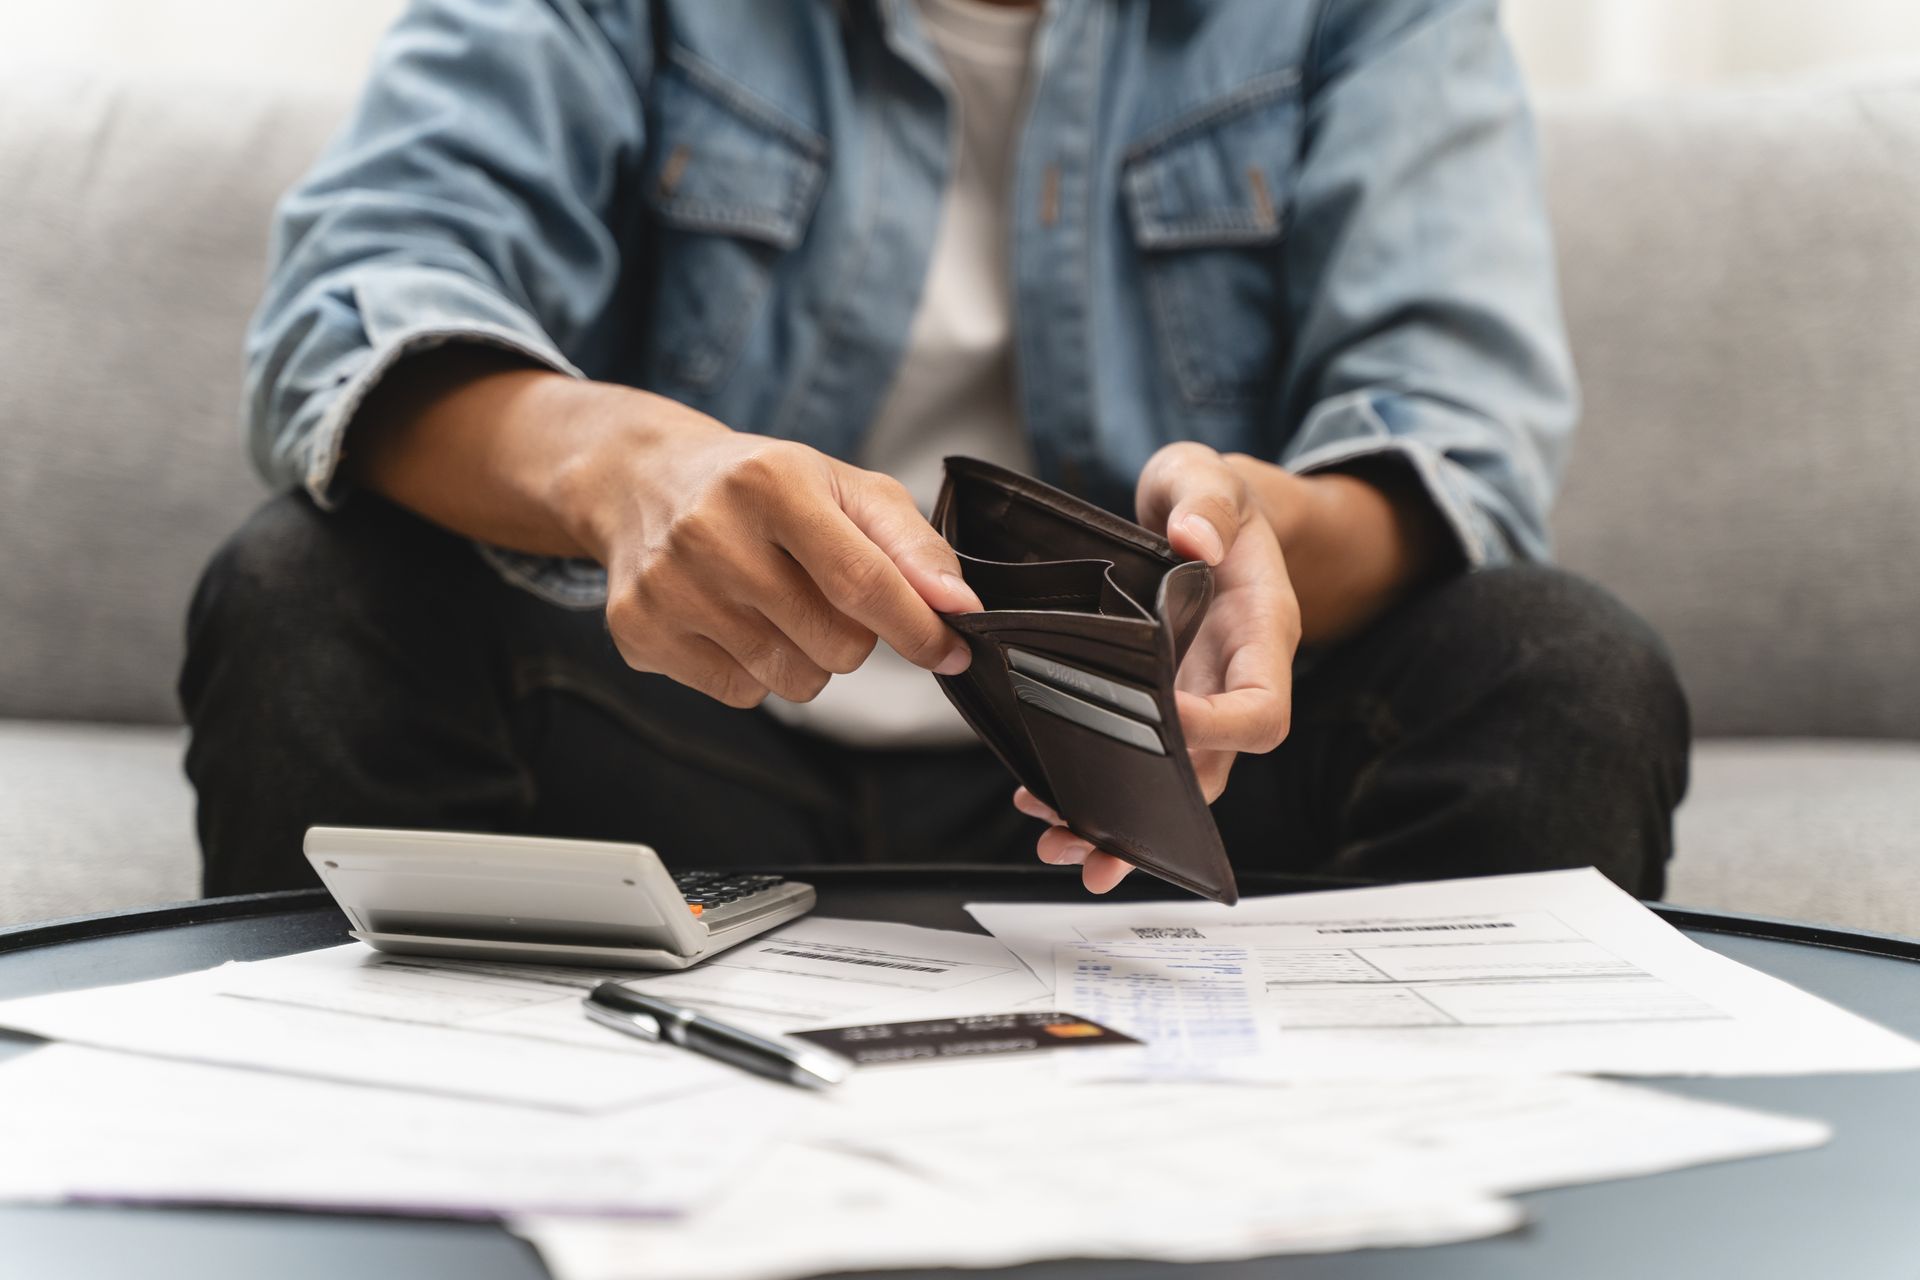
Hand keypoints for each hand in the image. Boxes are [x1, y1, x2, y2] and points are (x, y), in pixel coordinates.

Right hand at [568, 394, 982, 707]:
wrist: (644, 481)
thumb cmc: (761, 488)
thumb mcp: (842, 487)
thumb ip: (911, 544)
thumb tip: (958, 607)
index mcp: (770, 482)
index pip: (863, 581)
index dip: (919, 628)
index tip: (953, 650)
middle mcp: (709, 532)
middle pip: (836, 644)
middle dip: (855, 636)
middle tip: (824, 595)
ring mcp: (668, 587)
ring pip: (793, 681)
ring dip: (807, 658)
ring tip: (775, 604)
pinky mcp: (639, 631)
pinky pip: (742, 694)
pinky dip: (757, 671)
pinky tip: (733, 620)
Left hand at [1015, 442, 1299, 891]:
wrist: (1203, 512)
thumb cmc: (1211, 498)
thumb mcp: (1208, 476)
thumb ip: (1204, 499)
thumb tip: (1194, 537)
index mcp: (1261, 634)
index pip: (1260, 710)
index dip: (1216, 730)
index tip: (1160, 723)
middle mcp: (1230, 680)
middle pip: (1210, 769)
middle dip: (1154, 810)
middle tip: (1089, 840)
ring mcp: (1195, 699)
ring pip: (1170, 780)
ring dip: (1118, 820)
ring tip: (1058, 840)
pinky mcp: (1157, 703)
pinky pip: (1135, 756)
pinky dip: (1093, 783)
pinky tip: (1044, 798)